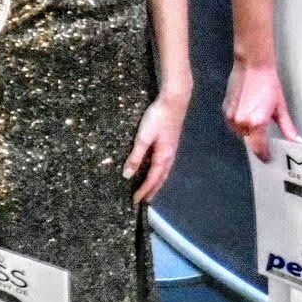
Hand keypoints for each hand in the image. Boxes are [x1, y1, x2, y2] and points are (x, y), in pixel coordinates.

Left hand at [124, 89, 187, 203]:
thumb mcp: (143, 137)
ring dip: (157, 182)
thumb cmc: (158, 117)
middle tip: (144, 200)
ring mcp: (172, 149)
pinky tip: (156, 169)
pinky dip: (160, 172)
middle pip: (161, 178)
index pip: (152, 179)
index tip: (135, 201)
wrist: (175, 100)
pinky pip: (165, 163)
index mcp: (163, 156)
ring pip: (164, 171)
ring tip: (150, 190)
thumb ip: (136, 156)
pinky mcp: (170, 142)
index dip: (144, 190)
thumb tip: (127, 175)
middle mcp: (170, 155)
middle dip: (152, 190)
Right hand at [222, 61, 299, 160]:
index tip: (269, 157)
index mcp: (256, 123)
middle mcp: (241, 123)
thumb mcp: (281, 108)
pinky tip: (249, 114)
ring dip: (248, 132)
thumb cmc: (268, 84)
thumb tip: (297, 142)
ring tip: (258, 121)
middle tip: (266, 138)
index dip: (264, 155)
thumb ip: (288, 129)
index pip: (259, 149)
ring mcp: (231, 117)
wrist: (252, 66)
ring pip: (240, 134)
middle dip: (258, 141)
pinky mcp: (225, 110)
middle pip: (249, 142)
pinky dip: (240, 124)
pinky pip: (233, 125)